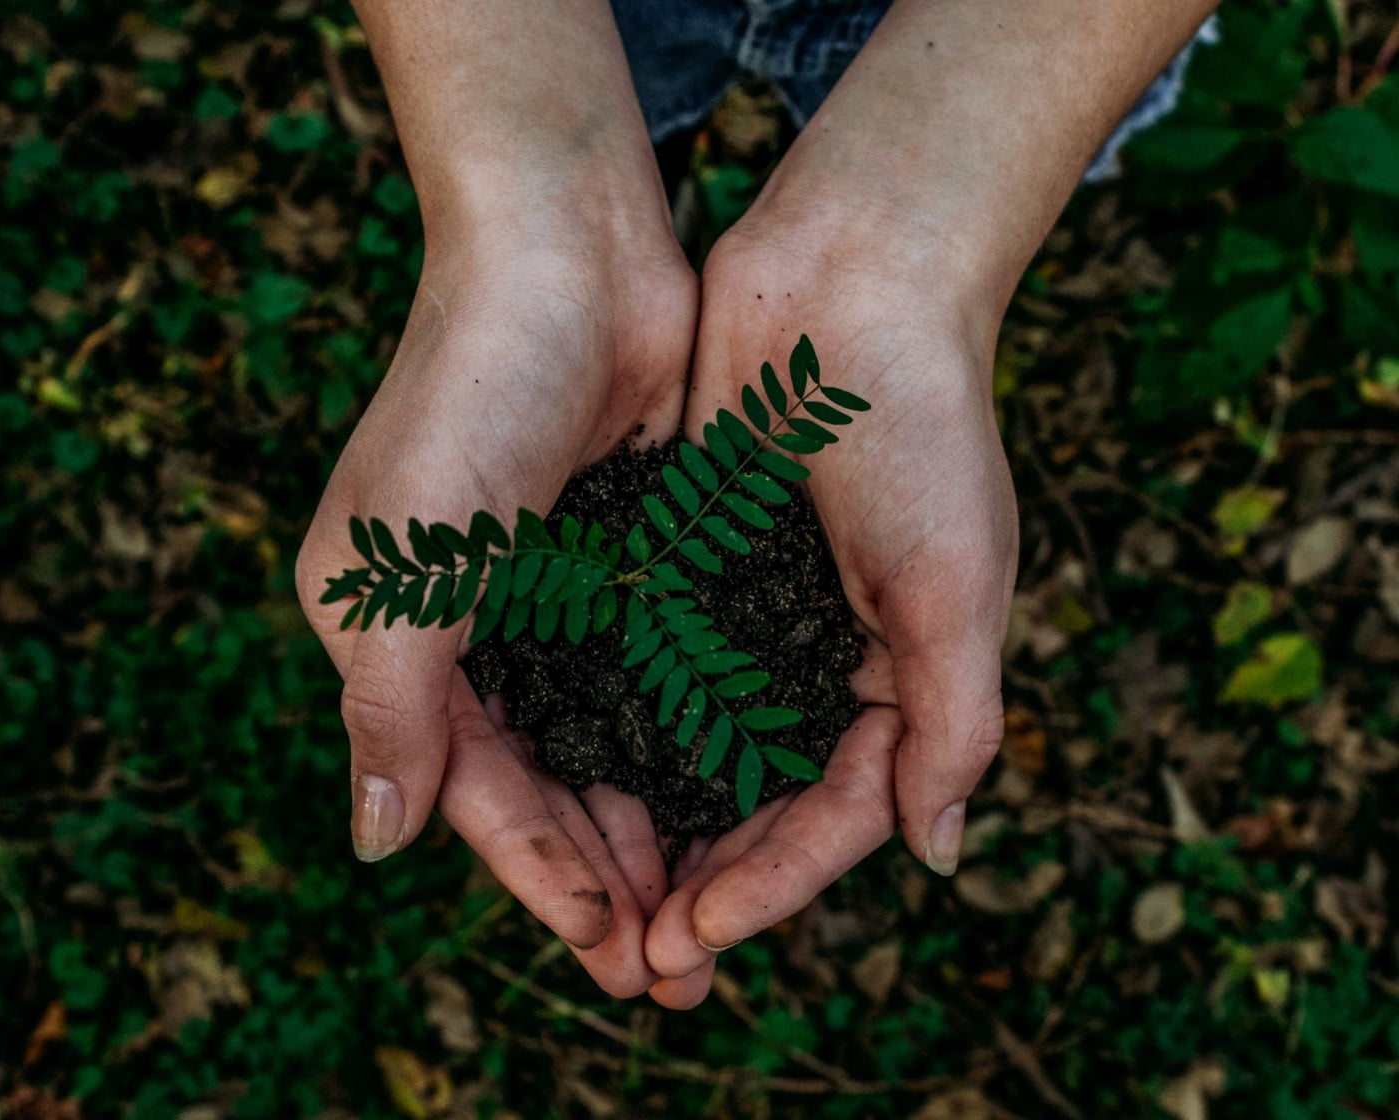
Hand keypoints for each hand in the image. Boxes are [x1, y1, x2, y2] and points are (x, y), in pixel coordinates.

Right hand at [296, 228, 696, 996]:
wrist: (566, 254)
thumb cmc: (469, 396)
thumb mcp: (405, 564)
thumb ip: (390, 707)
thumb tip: (375, 844)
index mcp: (398, 636)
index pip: (472, 787)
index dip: (539, 873)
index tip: (609, 947)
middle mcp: (474, 628)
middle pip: (545, 782)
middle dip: (605, 875)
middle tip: (674, 968)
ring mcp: (555, 596)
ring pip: (607, 743)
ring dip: (653, 826)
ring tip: (711, 912)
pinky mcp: (627, 561)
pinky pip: (657, 676)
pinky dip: (687, 741)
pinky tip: (734, 800)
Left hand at [642, 214, 1017, 1007]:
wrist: (850, 279)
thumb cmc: (923, 426)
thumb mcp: (958, 582)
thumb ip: (954, 721)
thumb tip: (937, 854)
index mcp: (896, 675)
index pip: (836, 813)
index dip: (774, 883)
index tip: (701, 934)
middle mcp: (817, 657)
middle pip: (756, 801)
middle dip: (704, 880)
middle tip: (638, 958)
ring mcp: (746, 613)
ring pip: (691, 748)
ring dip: (650, 825)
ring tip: (595, 898)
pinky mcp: (684, 563)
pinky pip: (645, 663)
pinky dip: (613, 724)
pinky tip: (564, 775)